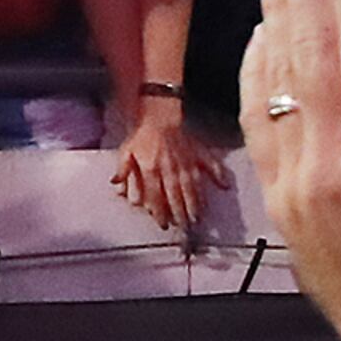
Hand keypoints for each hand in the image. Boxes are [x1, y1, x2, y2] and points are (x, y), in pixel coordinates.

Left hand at [110, 98, 226, 231]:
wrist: (158, 113)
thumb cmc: (142, 135)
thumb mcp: (126, 151)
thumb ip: (122, 170)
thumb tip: (115, 185)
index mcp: (151, 167)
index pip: (156, 195)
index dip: (160, 212)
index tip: (164, 224)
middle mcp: (170, 166)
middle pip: (176, 194)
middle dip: (180, 212)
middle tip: (185, 227)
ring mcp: (185, 160)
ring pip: (192, 185)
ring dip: (196, 203)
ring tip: (199, 217)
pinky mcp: (197, 152)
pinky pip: (210, 164)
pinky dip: (219, 174)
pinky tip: (225, 185)